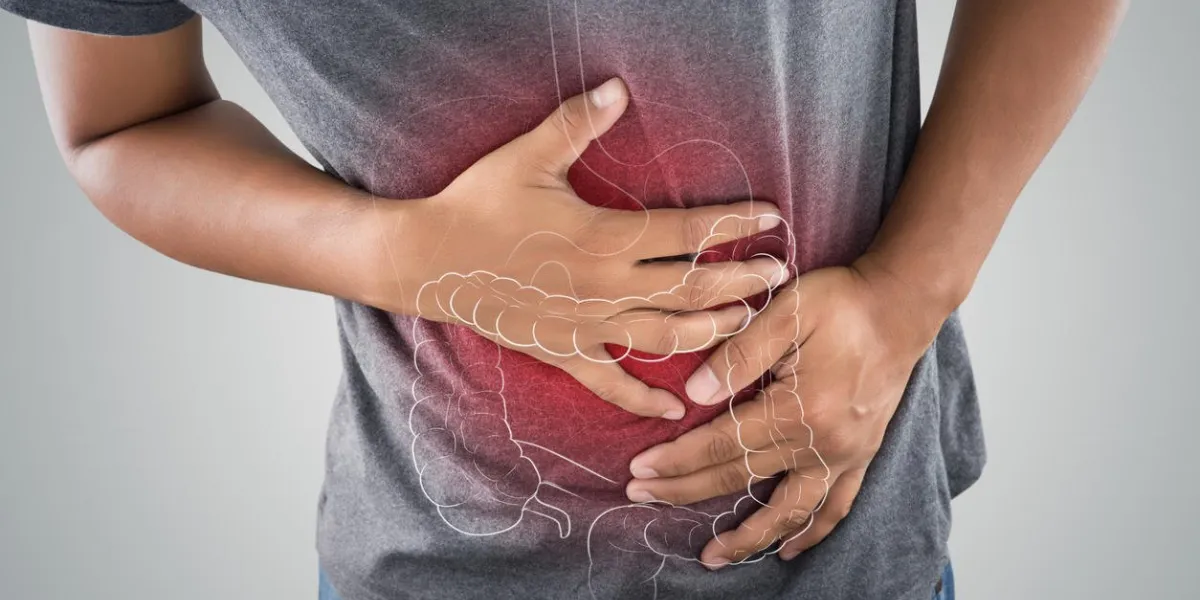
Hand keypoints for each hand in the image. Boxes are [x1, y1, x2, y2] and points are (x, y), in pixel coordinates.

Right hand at [369, 78, 786, 419]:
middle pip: (692, 290)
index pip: (688, 234)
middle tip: (780, 275)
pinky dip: (644, 400)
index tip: (771, 217)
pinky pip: (612, 384)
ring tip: (748, 324)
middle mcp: (606, 287)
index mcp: (604, 237)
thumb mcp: (528, 156)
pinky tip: (675, 410)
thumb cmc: (478, 203)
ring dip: (713, 332)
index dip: (734, 225)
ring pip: (667, 338)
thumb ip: (577, 123)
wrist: (428, 259)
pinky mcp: (564, 352)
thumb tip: (619, 88)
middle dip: (742, 284)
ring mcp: (587, 325)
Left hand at [622, 257, 947, 566]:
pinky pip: (835, 508)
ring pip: (789, 511)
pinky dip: (811, 532)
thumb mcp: (787, 310)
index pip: (722, 444)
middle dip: (686, 490)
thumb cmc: (843, 302)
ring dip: (749, 538)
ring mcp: (845, 455)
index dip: (677, 460)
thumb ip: (739, 354)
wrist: (902, 304)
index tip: (640, 470)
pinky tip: (788, 549)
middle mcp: (823, 443)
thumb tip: (694, 395)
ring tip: (712, 557)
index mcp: (799, 408)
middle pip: (742, 477)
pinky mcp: (862, 455)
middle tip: (642, 497)